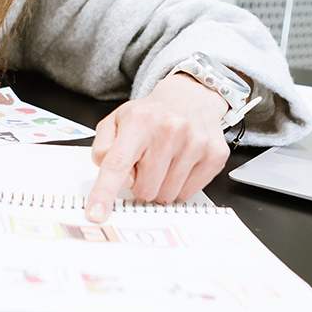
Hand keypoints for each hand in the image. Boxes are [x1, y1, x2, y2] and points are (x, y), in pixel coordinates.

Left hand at [85, 74, 230, 222]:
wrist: (190, 97)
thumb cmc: (150, 114)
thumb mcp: (117, 121)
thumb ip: (104, 147)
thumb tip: (106, 171)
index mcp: (139, 121)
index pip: (118, 163)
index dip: (105, 192)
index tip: (96, 214)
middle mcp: (169, 130)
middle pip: (144, 189)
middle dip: (140, 183)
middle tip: (145, 163)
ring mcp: (195, 143)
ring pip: (167, 195)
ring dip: (161, 185)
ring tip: (163, 160)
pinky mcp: (215, 155)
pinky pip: (188, 194)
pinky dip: (180, 185)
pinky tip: (180, 163)